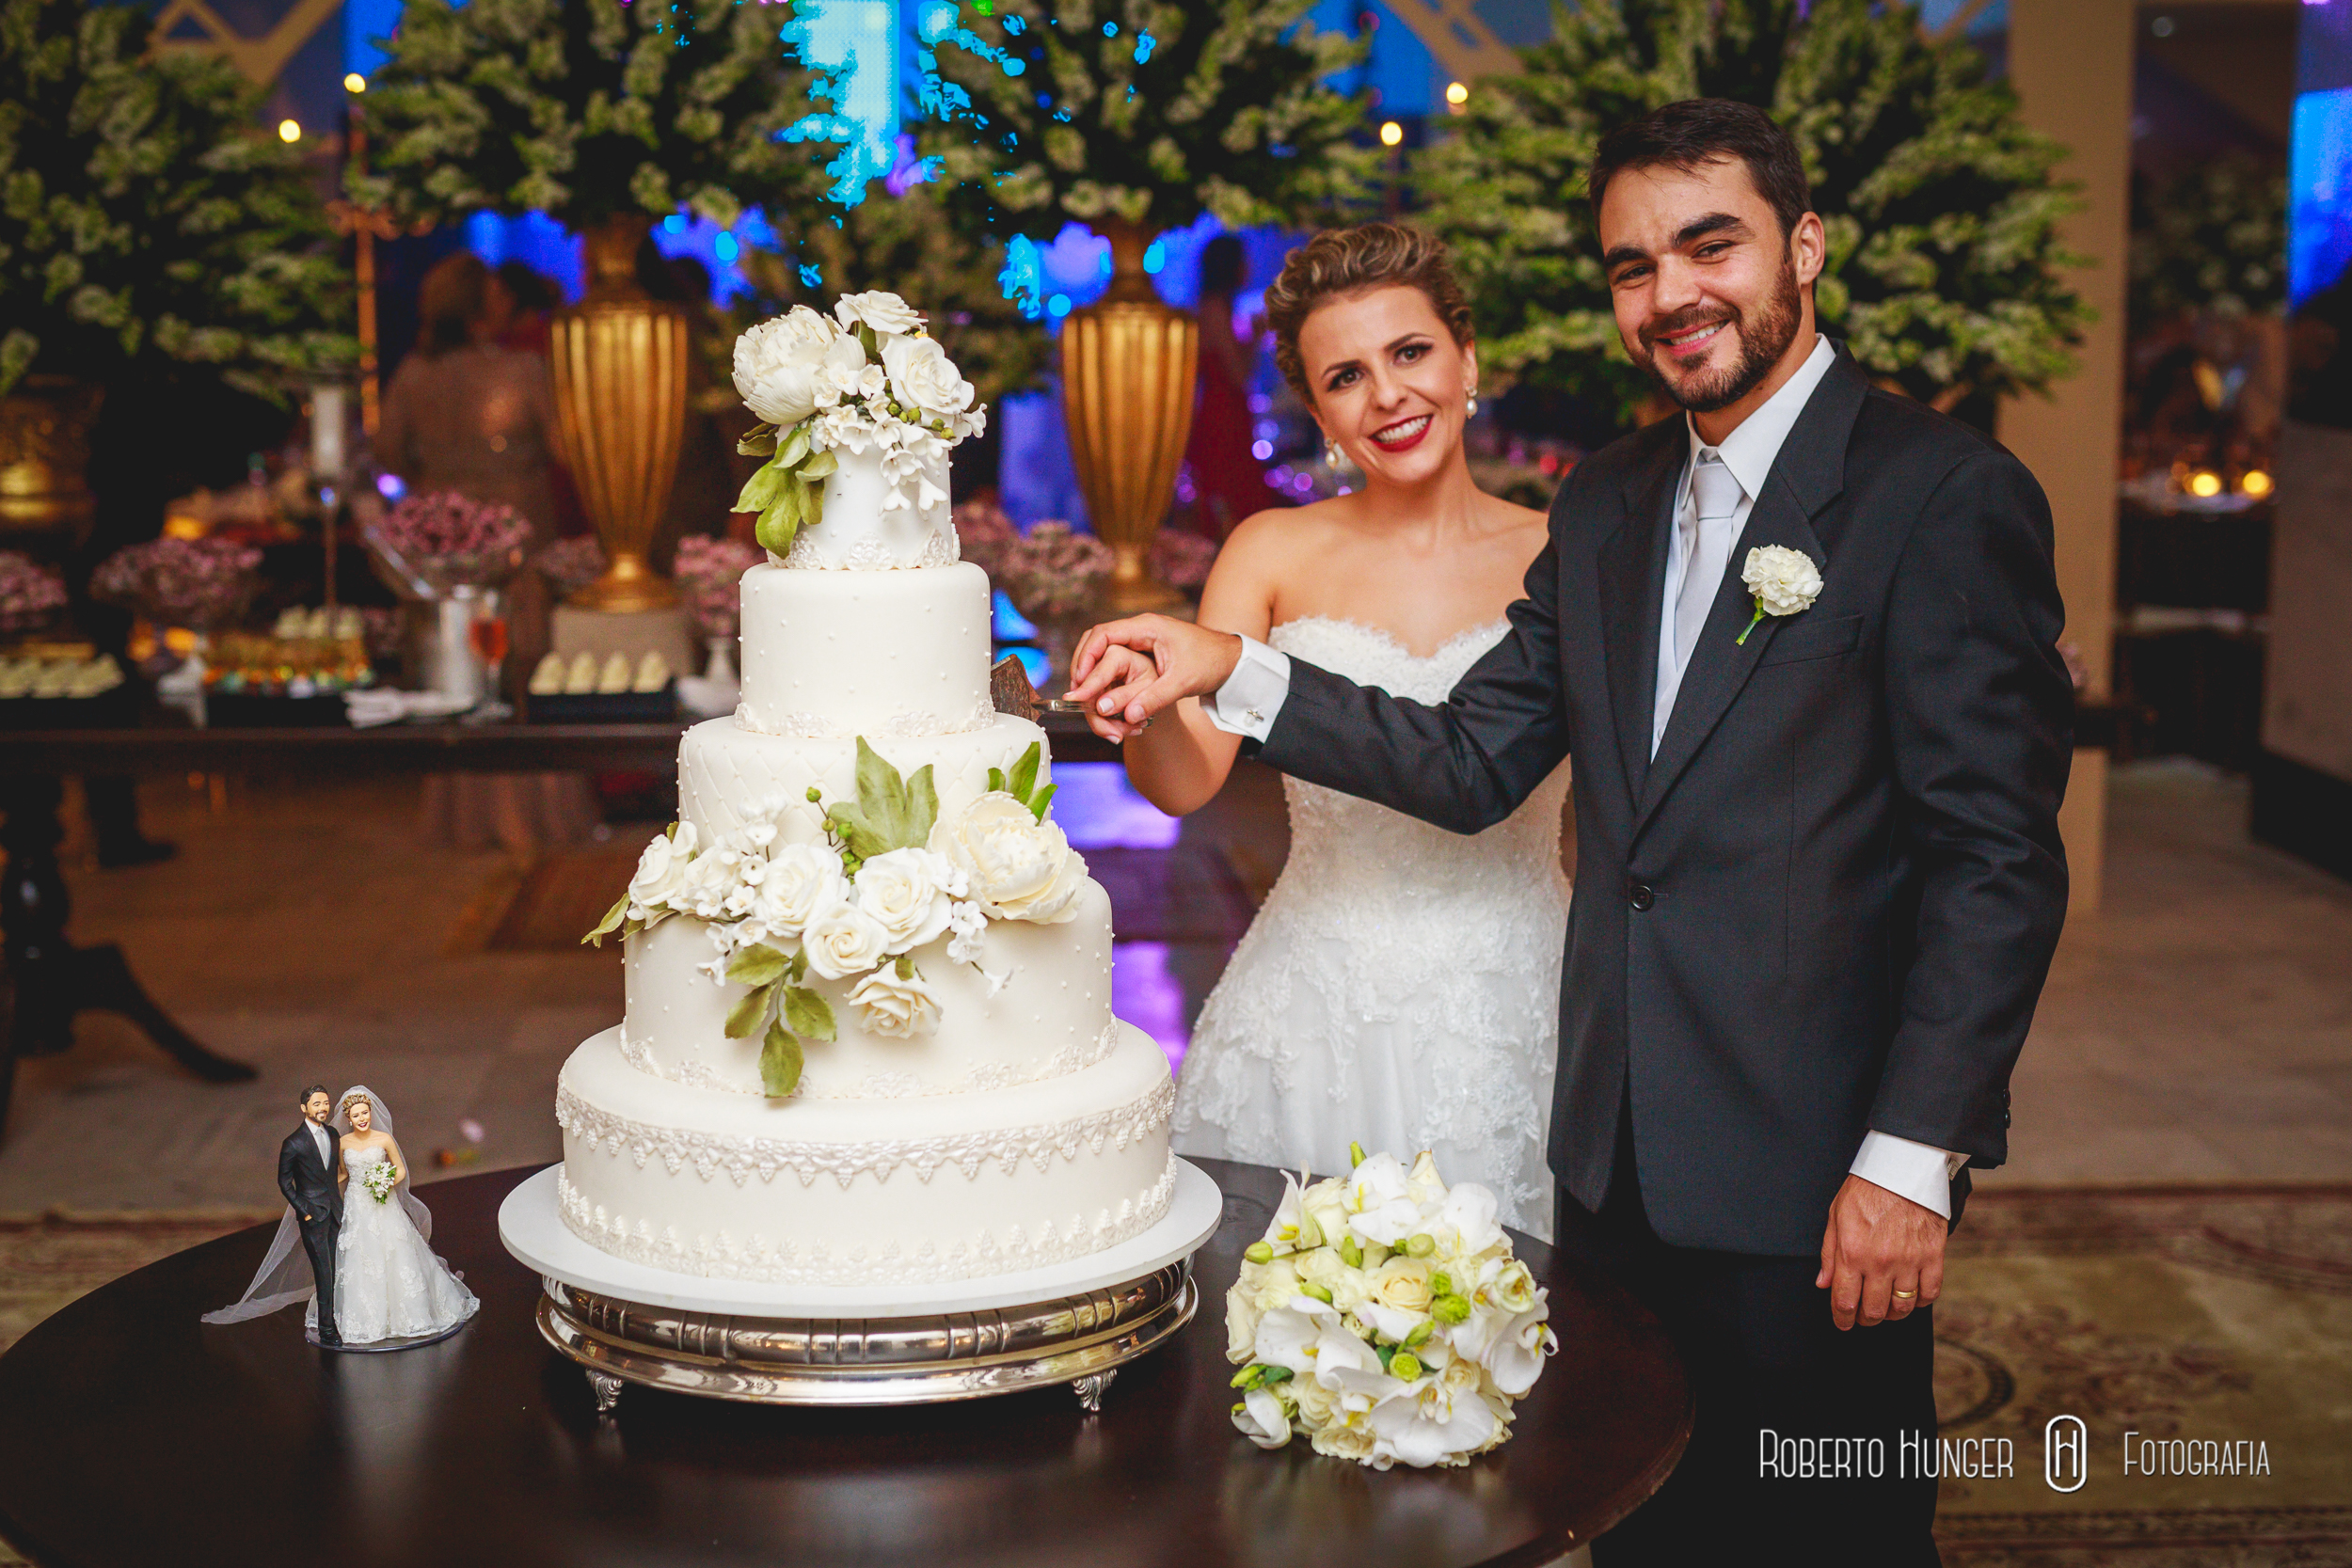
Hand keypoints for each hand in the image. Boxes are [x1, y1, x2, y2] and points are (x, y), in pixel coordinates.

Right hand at [1066, 615, 1244, 739]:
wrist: (1230, 658)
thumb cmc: (1210, 663)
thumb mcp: (1182, 682)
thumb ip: (1154, 698)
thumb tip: (1127, 716)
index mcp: (1146, 627)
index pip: (1103, 635)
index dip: (1085, 657)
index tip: (1079, 682)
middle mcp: (1139, 629)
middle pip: (1096, 640)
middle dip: (1082, 664)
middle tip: (1076, 690)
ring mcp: (1140, 638)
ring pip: (1102, 649)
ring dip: (1090, 669)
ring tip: (1084, 694)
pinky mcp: (1143, 649)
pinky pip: (1114, 657)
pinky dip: (1103, 672)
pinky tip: (1099, 692)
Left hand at [1816, 1174, 1945, 1329]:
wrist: (1903, 1168)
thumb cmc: (1867, 1189)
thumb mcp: (1836, 1216)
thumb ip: (1829, 1253)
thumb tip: (1824, 1284)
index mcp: (1852, 1253)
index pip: (1845, 1301)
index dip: (1842, 1319)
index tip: (1843, 1323)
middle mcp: (1880, 1263)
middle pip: (1874, 1311)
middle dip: (1866, 1320)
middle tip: (1864, 1317)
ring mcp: (1909, 1261)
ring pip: (1902, 1307)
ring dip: (1892, 1314)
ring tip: (1886, 1309)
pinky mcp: (1933, 1256)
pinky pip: (1929, 1293)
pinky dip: (1920, 1301)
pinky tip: (1911, 1296)